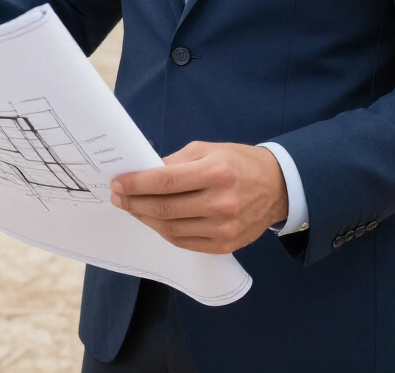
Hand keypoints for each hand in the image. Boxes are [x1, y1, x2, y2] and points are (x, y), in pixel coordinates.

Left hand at [110, 141, 287, 253]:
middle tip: (118, 196)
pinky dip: (164, 232)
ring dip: (145, 218)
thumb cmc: (237, 162)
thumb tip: (143, 173)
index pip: (165, 180)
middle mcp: (220, 202)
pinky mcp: (224, 245)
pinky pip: (184, 242)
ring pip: (171, 228)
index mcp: (215, 172)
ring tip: (132, 208)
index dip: (137, 183)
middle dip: (134, 202)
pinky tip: (153, 220)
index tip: (118, 183)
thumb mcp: (207, 150)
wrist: (276, 187)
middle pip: (165, 207)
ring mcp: (223, 228)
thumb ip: (176, 162)